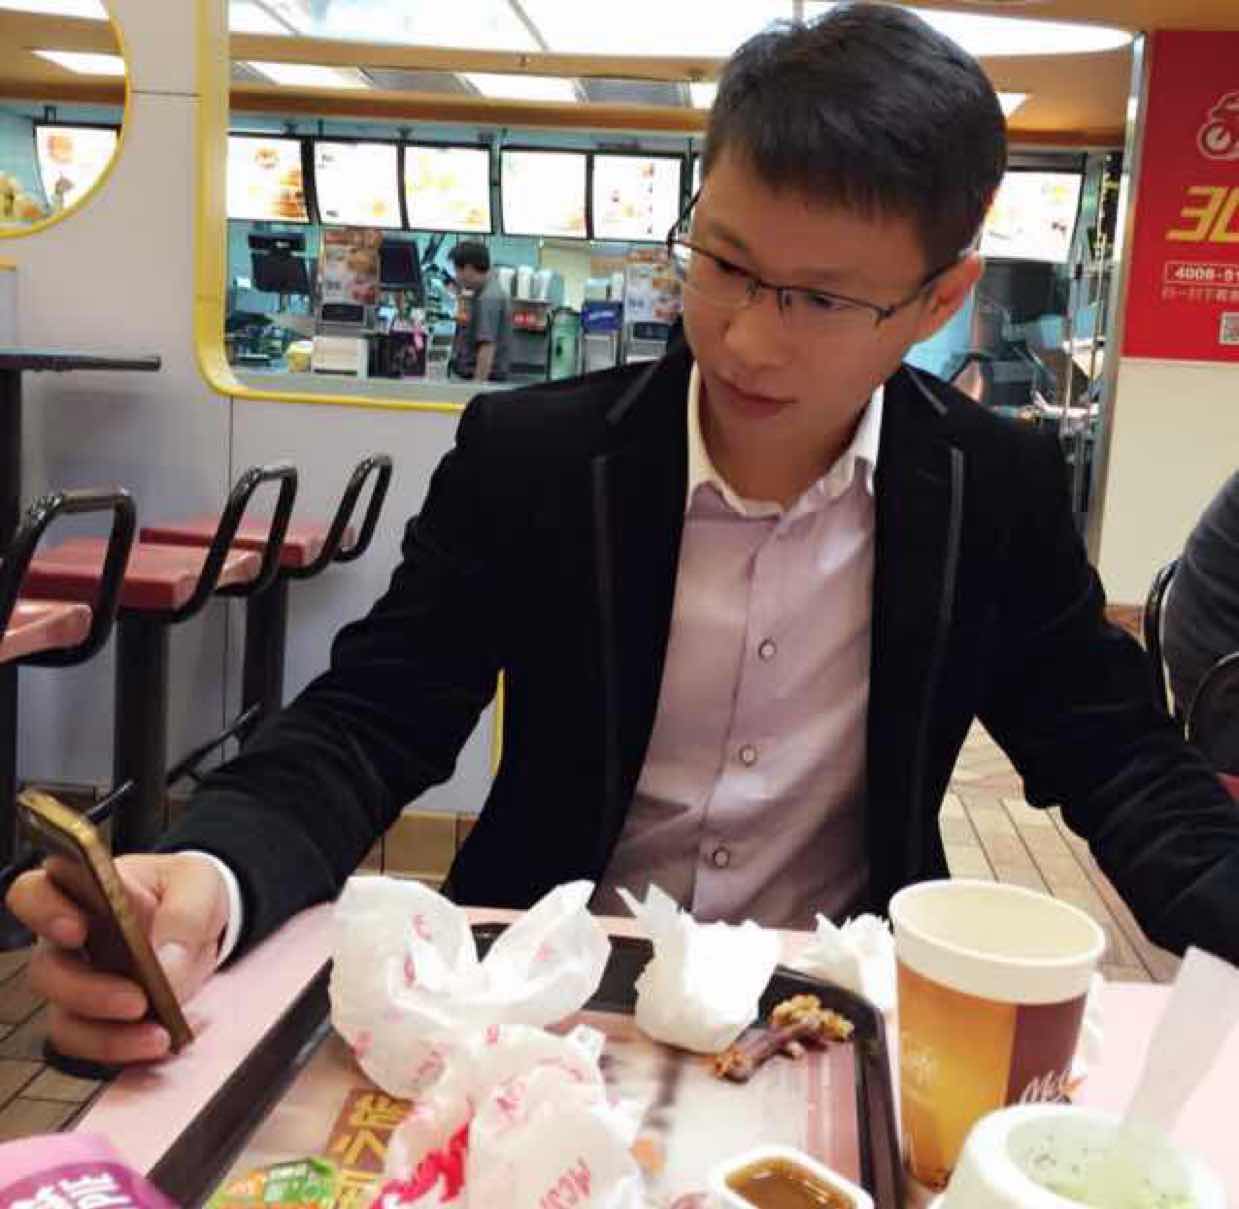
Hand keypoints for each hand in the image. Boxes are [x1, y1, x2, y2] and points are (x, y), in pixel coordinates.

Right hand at [5, 852, 228, 1064]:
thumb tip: (165, 964)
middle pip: (46, 970)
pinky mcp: (97, 1019)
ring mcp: (77, 983)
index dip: (43, 912)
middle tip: (136, 1001)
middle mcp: (67, 941)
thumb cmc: (189, 891)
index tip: (77, 930)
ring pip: (64, 1019)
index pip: (34, 894)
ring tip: (157, 1036)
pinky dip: (123, 1050)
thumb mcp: (200, 884)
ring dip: (107, 1035)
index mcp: (83, 891)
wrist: (206, 924)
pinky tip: (158, 1045)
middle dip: (87, 992)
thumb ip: (186, 914)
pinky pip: (93, 1044)